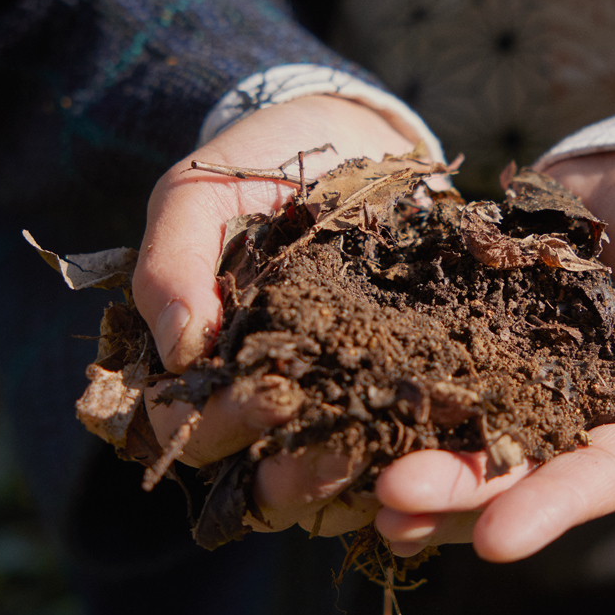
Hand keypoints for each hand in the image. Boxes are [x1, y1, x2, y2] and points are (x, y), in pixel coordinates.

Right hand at [132, 96, 418, 533]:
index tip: (269, 397)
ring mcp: (326, 398)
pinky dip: (413, 457)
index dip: (220, 423)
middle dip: (293, 472)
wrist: (346, 135)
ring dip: (357, 480)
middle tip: (339, 450)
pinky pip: (395, 445)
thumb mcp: (198, 196)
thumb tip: (177, 351)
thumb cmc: (256, 164)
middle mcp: (256, 397)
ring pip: (328, 475)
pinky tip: (442, 453)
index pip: (187, 422)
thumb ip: (172, 265)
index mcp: (198, 364)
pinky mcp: (389, 388)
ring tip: (396, 463)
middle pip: (257, 472)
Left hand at [373, 151, 614, 560]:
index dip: (548, 509)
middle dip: (455, 488)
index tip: (493, 540)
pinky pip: (436, 354)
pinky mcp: (479, 322)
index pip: (596, 478)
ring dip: (415, 453)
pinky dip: (398, 380)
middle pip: (514, 463)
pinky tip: (351, 402)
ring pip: (464, 423)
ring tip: (357, 486)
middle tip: (391, 504)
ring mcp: (522, 368)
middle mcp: (576, 412)